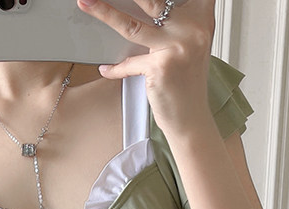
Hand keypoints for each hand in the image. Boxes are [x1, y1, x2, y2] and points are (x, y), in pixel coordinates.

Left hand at [76, 0, 216, 138]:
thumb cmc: (186, 82)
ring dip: (105, 12)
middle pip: (152, 0)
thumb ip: (177, 22)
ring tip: (86, 3)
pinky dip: (115, 69)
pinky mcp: (162, 66)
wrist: (191, 118)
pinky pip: (128, 63)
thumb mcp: (190, 45)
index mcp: (201, 16)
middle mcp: (193, 27)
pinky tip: (106, 69)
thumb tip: (143, 7)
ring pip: (132, 24)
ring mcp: (177, 45)